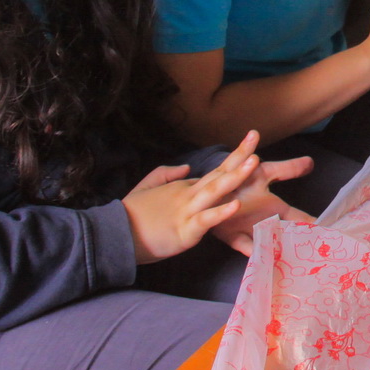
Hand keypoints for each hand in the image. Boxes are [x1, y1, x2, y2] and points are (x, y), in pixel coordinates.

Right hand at [122, 141, 257, 263]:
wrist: (114, 233)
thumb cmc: (131, 214)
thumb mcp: (147, 187)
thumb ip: (167, 175)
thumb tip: (188, 168)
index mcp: (184, 187)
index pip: (216, 171)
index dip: (235, 157)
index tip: (251, 140)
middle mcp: (188, 194)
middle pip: (219, 173)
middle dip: (239, 156)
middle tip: (255, 136)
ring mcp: (187, 211)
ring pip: (215, 191)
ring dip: (235, 176)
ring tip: (254, 163)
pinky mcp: (184, 231)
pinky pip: (205, 220)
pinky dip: (220, 212)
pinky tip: (235, 205)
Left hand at [209, 132, 317, 255]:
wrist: (210, 197)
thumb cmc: (239, 182)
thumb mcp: (264, 172)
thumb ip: (286, 168)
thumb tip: (310, 162)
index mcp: (273, 206)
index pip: (298, 217)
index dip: (313, 224)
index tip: (330, 232)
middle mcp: (264, 221)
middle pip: (285, 233)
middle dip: (297, 241)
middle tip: (315, 253)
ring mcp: (248, 229)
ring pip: (266, 241)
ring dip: (274, 248)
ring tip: (286, 256)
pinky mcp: (229, 233)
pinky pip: (241, 243)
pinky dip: (248, 249)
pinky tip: (257, 255)